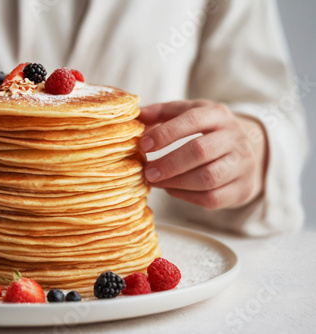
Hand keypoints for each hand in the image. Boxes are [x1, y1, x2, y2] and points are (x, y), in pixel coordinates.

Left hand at [138, 100, 267, 209]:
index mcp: (218, 114)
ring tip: (155, 182)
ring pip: (208, 178)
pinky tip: (172, 190)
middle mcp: (235, 137)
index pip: (193, 119)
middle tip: (147, 171)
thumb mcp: (189, 113)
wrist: (252, 151)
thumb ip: (162, 112)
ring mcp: (243, 164)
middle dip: (169, 163)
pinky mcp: (243, 189)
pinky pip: (212, 198)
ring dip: (175, 182)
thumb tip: (137, 115)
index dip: (166, 133)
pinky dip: (186, 196)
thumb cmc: (208, 131)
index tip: (143, 146)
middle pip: (200, 151)